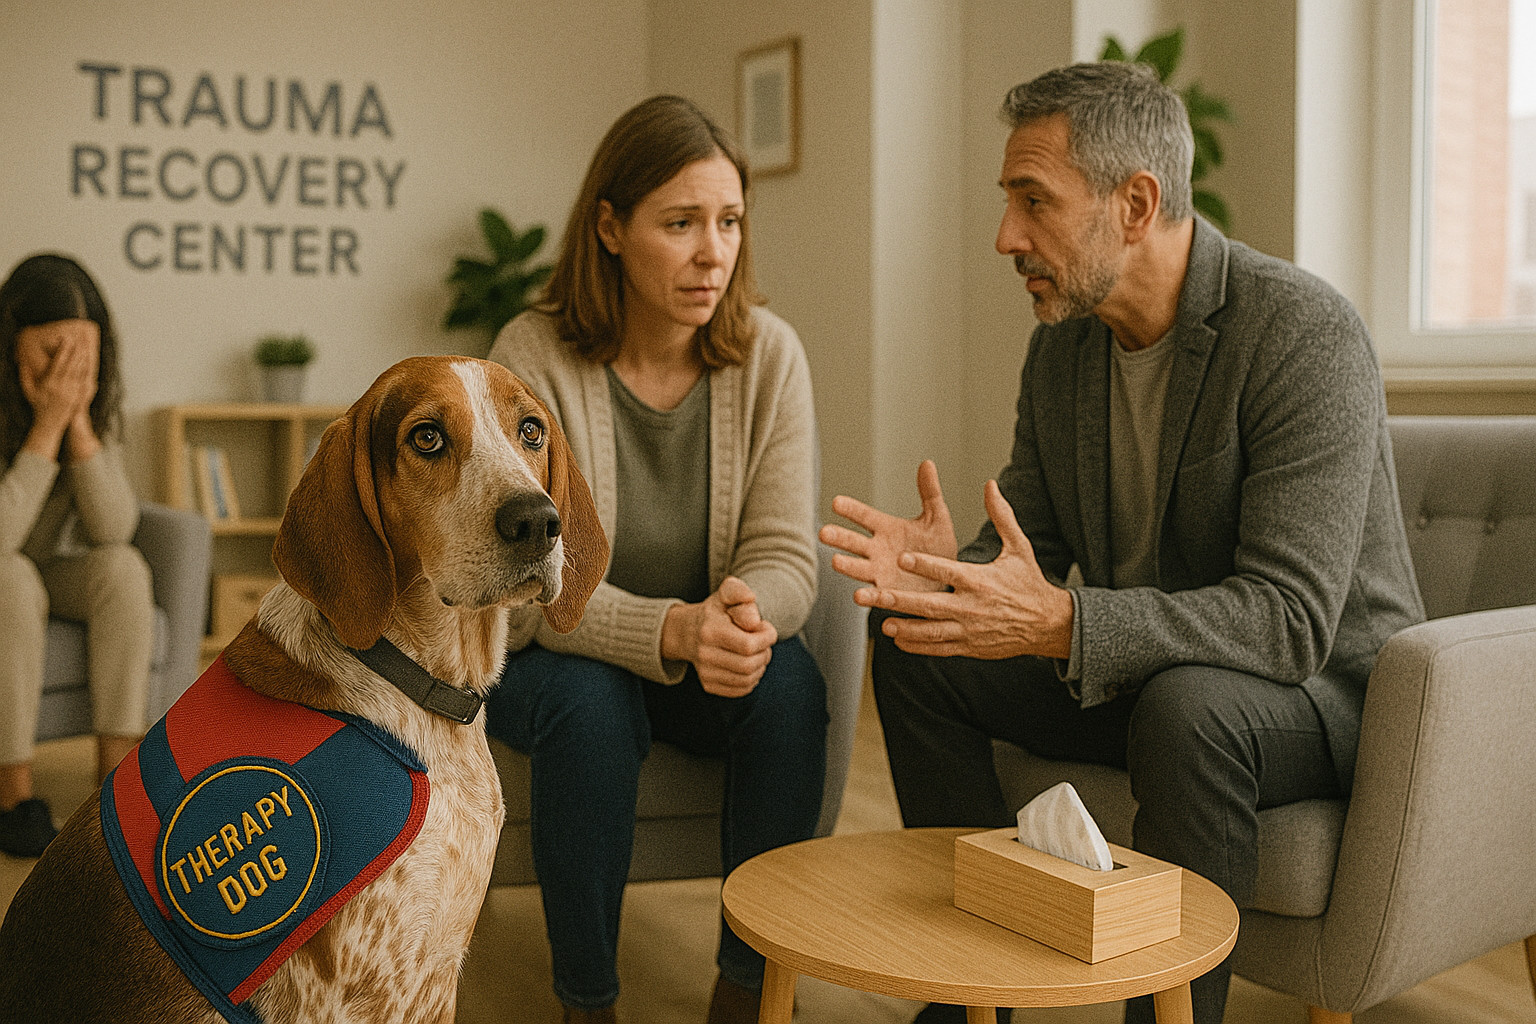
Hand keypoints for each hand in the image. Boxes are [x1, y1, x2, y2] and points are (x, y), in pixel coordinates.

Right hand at [19, 327, 95, 456]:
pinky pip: (84, 380)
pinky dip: (87, 370)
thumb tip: (22, 362)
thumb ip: (25, 376)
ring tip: (86, 346)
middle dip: (75, 350)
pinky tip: (89, 362)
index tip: (65, 339)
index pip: (58, 363)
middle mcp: (61, 386)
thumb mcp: (28, 391)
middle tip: (79, 338)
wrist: (49, 424)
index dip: (63, 350)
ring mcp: (71, 391)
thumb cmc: (37, 406)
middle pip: (71, 364)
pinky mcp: (78, 396)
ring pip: (79, 371)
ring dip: (83, 358)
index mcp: (49, 383)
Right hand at [662, 576, 777, 696]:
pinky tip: (750, 665)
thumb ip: (739, 592)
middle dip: (765, 653)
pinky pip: (741, 689)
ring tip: (757, 652)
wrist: (687, 631)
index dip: (766, 638)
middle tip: (763, 642)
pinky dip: (752, 679)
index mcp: (710, 630)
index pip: (748, 645)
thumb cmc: (715, 611)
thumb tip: (752, 611)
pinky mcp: (708, 684)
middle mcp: (704, 654)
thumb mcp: (726, 593)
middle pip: (749, 665)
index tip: (766, 628)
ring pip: (747, 680)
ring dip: (760, 666)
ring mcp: (705, 672)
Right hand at [819, 460, 956, 593]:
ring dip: (847, 565)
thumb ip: (930, 493)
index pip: (864, 516)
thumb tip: (927, 462)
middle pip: (854, 542)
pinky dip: (867, 597)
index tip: (836, 502)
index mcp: (886, 528)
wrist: (948, 577)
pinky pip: (875, 596)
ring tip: (835, 561)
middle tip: (824, 532)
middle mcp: (877, 549)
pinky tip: (858, 598)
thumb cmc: (938, 545)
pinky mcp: (888, 592)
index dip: (851, 510)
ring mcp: (879, 572)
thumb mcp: (937, 517)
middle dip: (839, 537)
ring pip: (858, 568)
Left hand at [860, 480, 1073, 659]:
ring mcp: (969, 630)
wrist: (1048, 624)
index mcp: (980, 580)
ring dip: (905, 627)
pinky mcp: (969, 647)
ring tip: (882, 622)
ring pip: (930, 631)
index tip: (902, 557)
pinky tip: (898, 640)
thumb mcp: (1019, 547)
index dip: (925, 565)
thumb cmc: (1029, 582)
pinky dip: (918, 647)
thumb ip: (1001, 516)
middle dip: (900, 600)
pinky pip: (939, 648)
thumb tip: (990, 485)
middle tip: (874, 595)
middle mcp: (972, 607)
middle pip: (930, 605)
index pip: (948, 571)